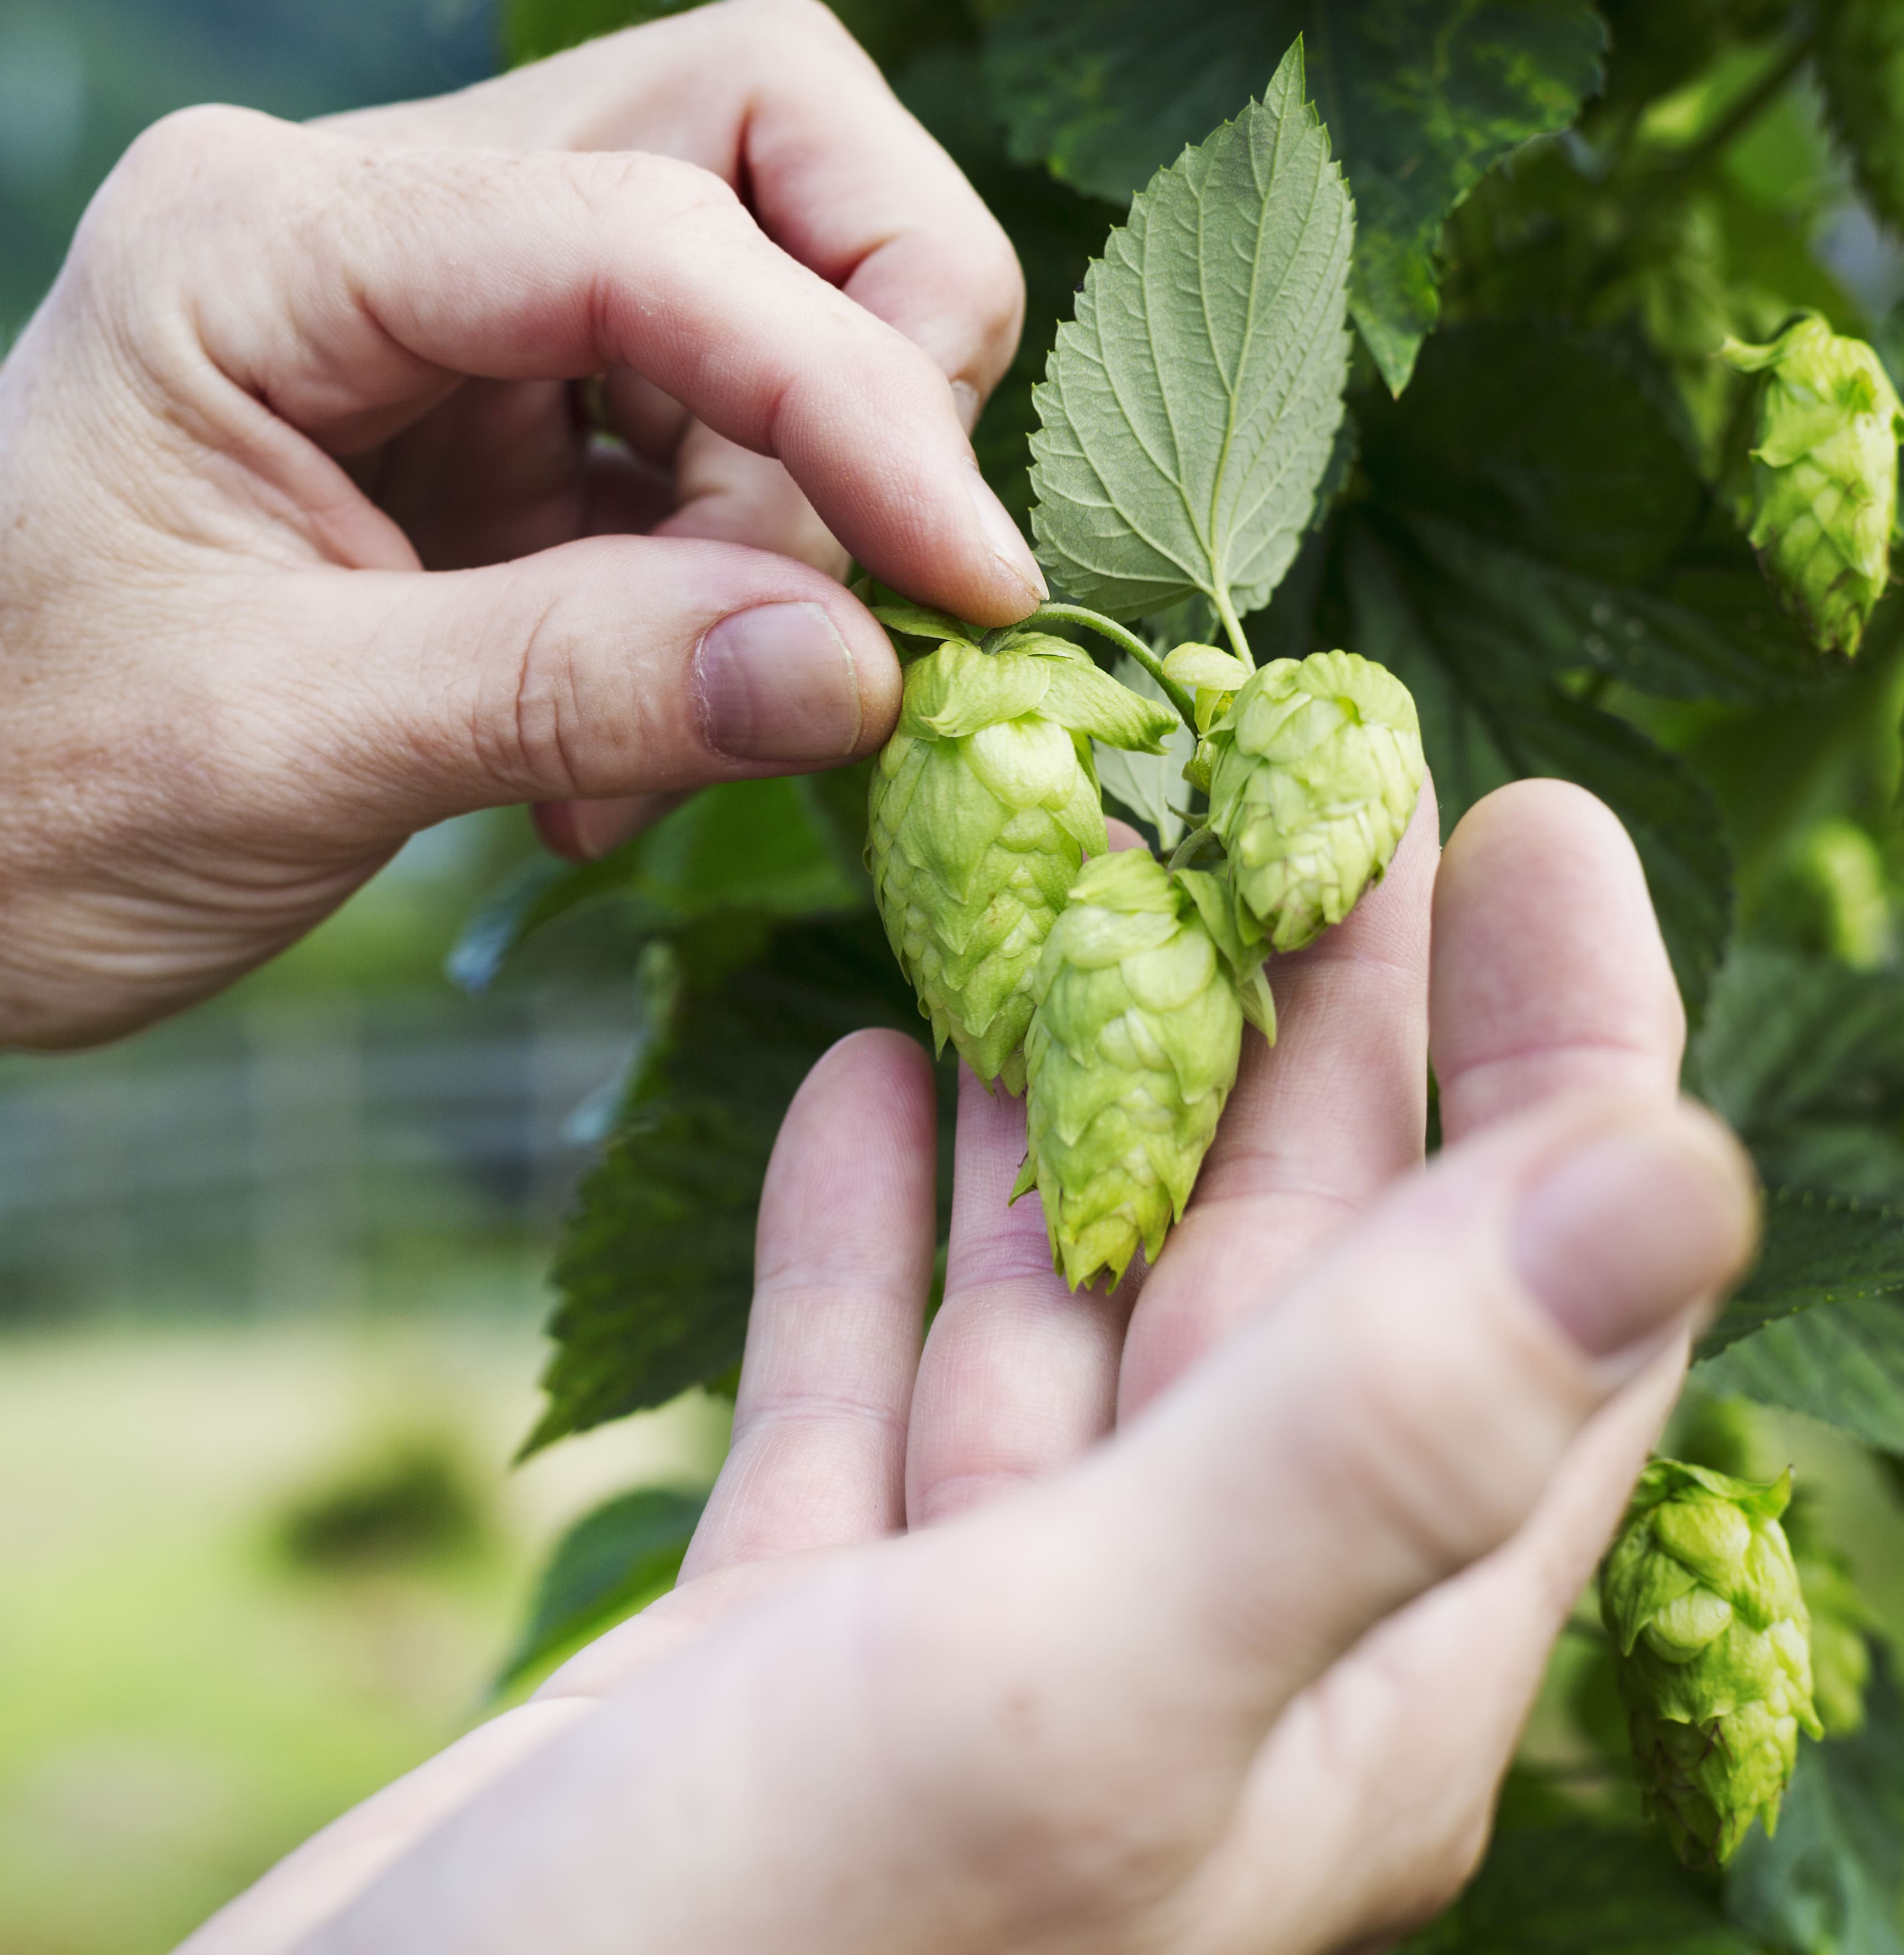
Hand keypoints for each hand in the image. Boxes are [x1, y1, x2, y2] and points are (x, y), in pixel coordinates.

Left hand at [0, 0, 1035, 1058]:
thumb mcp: (281, 755)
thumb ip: (577, 689)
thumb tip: (869, 669)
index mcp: (259, 241)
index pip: (641, 220)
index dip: (845, 387)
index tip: (967, 586)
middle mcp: (347, 225)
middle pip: (739, 132)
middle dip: (863, 343)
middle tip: (871, 584)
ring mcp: (409, 322)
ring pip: (736, 294)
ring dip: (777, 516)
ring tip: (665, 747)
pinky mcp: (454, 435)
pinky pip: (673, 448)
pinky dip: (706, 596)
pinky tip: (605, 770)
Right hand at [183, 781, 1756, 1953]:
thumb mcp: (1087, 1684)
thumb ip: (1374, 1437)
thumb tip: (1682, 1167)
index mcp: (1332, 1681)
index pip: (1529, 1324)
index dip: (1560, 1067)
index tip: (1520, 822)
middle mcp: (1181, 1658)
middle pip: (1293, 1283)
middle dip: (1300, 1030)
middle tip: (1285, 781)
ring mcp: (969, 1654)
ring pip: (1064, 1319)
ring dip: (1066, 1102)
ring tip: (1065, 882)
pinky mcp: (782, 1655)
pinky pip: (864, 1397)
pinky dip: (866, 1236)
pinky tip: (856, 1077)